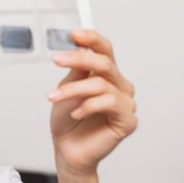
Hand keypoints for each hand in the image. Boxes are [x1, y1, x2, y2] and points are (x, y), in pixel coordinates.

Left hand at [48, 30, 136, 182]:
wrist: (67, 148)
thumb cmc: (67, 119)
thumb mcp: (67, 88)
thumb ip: (77, 70)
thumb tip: (80, 49)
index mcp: (106, 74)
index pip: (105, 50)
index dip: (92, 39)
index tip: (74, 34)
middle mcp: (119, 85)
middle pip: (104, 62)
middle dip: (78, 59)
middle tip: (57, 60)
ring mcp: (125, 102)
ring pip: (101, 84)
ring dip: (73, 90)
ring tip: (55, 97)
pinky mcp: (128, 120)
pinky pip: (109, 103)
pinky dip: (87, 106)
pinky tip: (76, 113)